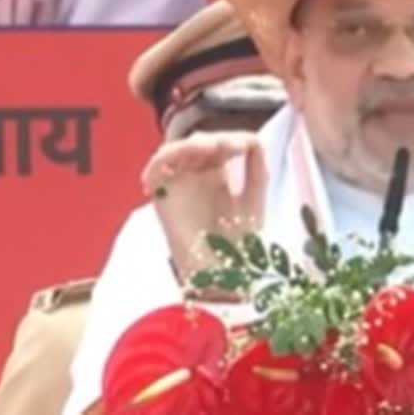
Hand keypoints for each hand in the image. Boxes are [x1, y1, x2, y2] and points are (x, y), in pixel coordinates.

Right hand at [141, 131, 267, 284]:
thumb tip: (251, 137)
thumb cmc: (241, 243)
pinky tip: (186, 154)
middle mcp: (196, 178)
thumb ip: (256, 167)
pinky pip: (157, 169)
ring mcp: (178, 185)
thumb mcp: (255, 198)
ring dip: (193, 144)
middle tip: (233, 145)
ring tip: (213, 147)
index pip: (220, 145)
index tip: (247, 145)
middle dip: (216, 140)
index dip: (232, 138)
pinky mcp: (162, 197)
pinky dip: (165, 157)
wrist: (224, 276)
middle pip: (199, 144)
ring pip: (177, 150)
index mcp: (219, 176)